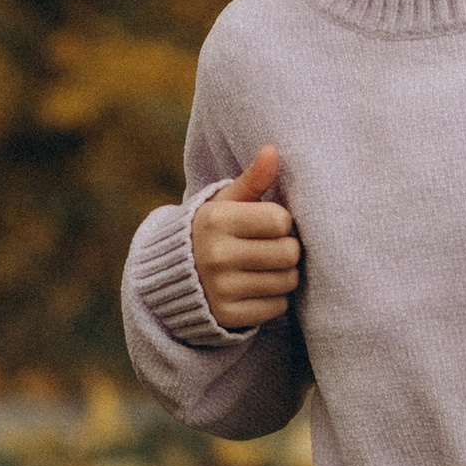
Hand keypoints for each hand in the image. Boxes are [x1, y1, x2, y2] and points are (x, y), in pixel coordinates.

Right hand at [192, 145, 302, 331]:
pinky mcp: (228, 315)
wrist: (177, 276)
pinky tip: (257, 287)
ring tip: (266, 266)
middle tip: (273, 247)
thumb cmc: (215, 229)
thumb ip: (252, 178)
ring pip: (287, 281)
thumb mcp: (226, 201)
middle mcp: (216, 255)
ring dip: (285, 274)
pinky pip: (277, 307)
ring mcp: (220, 289)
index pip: (281, 221)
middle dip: (288, 249)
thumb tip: (273, 150)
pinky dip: (275, 298)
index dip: (282, 222)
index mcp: (216, 220)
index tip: (269, 224)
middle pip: (288, 253)